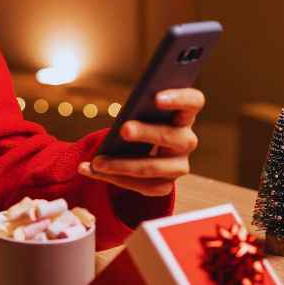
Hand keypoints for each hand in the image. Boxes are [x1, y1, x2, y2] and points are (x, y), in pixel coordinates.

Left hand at [77, 88, 205, 195]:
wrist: (142, 150)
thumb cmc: (141, 121)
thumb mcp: (141, 110)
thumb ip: (137, 106)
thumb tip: (123, 115)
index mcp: (185, 114)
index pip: (193, 102)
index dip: (179, 98)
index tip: (156, 98)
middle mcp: (187, 140)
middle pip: (172, 136)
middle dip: (146, 133)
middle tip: (123, 129)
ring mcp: (179, 165)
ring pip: (154, 167)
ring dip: (122, 165)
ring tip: (97, 162)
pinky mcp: (165, 185)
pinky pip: (143, 186)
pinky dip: (114, 179)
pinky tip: (90, 170)